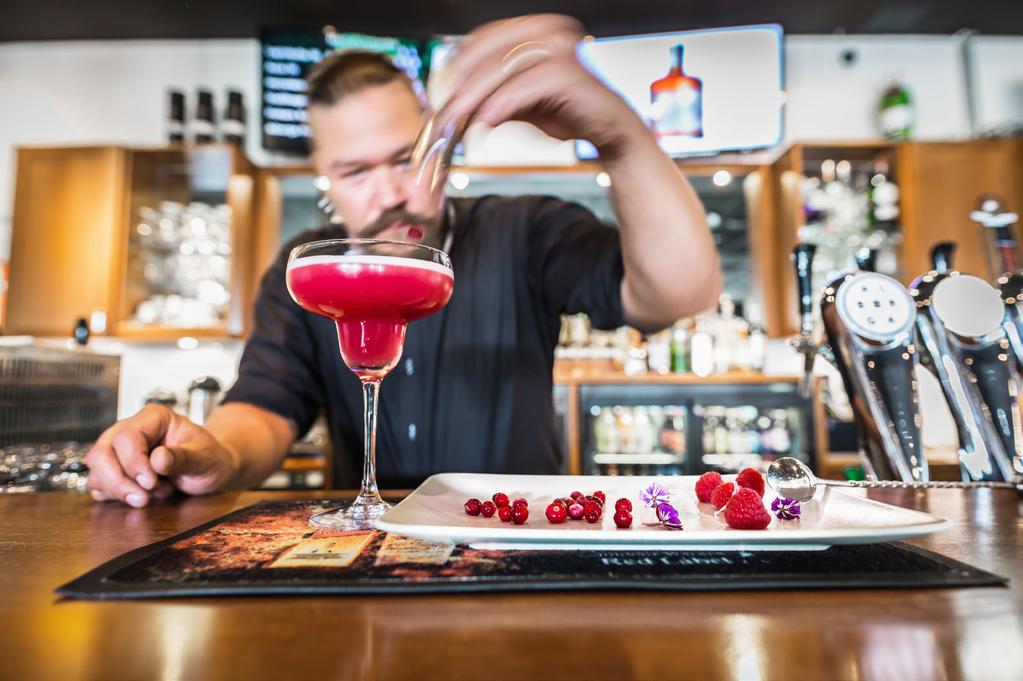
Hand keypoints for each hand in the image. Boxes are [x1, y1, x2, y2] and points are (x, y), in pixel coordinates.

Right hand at [85, 404, 239, 506]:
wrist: (209, 469)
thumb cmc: (209, 458)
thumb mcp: (205, 458)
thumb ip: (183, 457)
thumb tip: (157, 459)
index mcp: (153, 417)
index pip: (126, 437)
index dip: (134, 463)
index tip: (151, 482)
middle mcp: (130, 429)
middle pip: (102, 453)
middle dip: (119, 482)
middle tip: (144, 499)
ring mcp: (118, 449)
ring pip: (96, 470)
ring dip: (118, 490)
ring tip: (150, 496)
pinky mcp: (115, 469)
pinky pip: (99, 484)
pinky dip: (114, 496)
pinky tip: (139, 497)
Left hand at [436, 14, 648, 158]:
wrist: (608, 130)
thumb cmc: (568, 112)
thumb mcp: (519, 102)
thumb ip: (491, 96)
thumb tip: (454, 105)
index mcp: (532, 31)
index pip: (479, 41)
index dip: (455, 68)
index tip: (439, 97)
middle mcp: (545, 32)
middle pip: (485, 55)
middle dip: (459, 89)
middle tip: (442, 117)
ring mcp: (557, 48)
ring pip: (499, 70)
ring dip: (473, 99)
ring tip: (458, 123)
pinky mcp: (567, 72)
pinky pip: (522, 87)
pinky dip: (501, 105)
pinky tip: (487, 123)